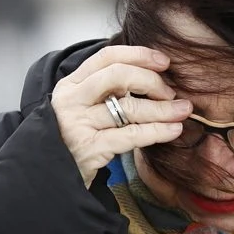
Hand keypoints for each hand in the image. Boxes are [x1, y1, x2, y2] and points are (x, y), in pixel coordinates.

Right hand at [50, 46, 190, 187]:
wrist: (51, 177)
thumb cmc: (74, 140)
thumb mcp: (82, 109)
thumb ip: (107, 92)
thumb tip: (152, 78)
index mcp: (71, 84)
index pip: (107, 57)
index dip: (139, 55)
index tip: (164, 62)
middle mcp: (72, 100)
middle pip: (119, 76)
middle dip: (152, 81)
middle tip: (171, 94)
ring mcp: (78, 123)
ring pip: (129, 107)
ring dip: (162, 109)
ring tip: (183, 111)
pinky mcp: (89, 148)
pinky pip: (131, 135)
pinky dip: (157, 131)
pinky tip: (174, 130)